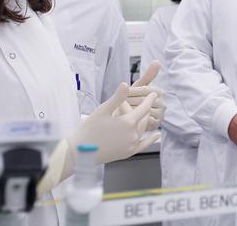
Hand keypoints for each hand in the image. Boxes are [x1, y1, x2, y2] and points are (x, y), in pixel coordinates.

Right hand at [37, 83, 159, 195]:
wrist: (80, 152)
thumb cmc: (89, 128)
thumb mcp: (103, 110)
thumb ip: (117, 97)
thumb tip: (126, 83)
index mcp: (128, 122)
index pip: (144, 108)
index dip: (149, 100)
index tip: (154, 93)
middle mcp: (133, 134)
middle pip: (144, 118)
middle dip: (145, 109)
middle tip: (145, 101)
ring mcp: (131, 145)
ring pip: (143, 130)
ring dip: (145, 121)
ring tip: (146, 113)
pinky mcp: (127, 153)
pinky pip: (143, 145)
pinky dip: (151, 139)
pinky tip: (157, 135)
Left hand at [121, 60, 165, 130]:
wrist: (132, 119)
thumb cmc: (134, 100)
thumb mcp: (139, 87)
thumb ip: (148, 75)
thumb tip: (157, 61)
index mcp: (159, 92)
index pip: (144, 90)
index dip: (132, 91)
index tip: (121, 93)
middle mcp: (163, 103)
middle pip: (143, 101)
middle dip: (129, 101)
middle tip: (117, 103)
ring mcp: (161, 114)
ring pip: (143, 112)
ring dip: (131, 111)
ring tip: (120, 111)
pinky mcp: (156, 125)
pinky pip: (143, 122)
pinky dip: (134, 120)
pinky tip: (125, 119)